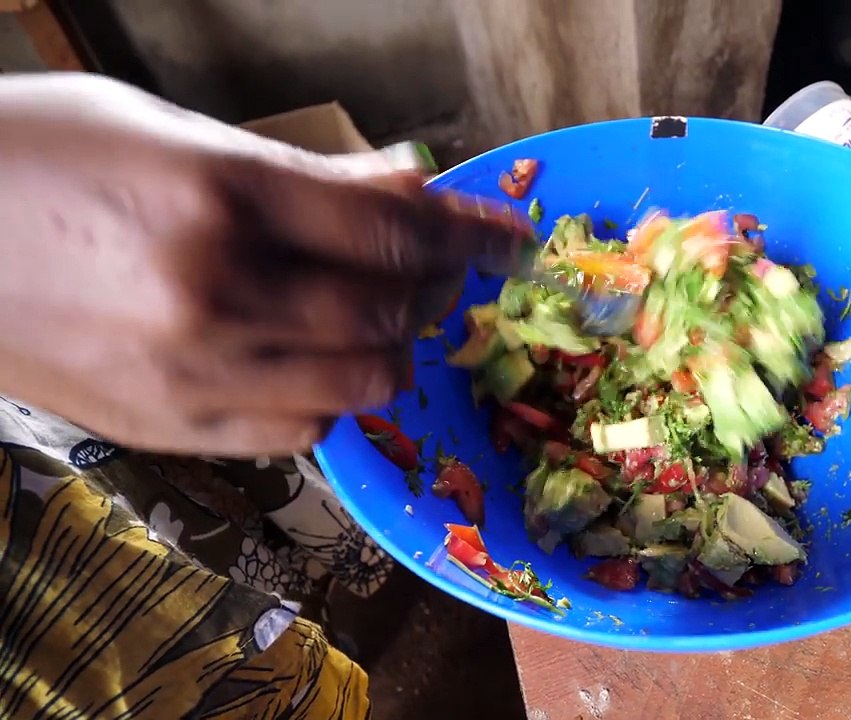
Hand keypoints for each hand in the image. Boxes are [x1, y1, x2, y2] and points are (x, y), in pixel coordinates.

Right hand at [0, 73, 532, 456]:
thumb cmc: (41, 159)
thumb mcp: (174, 134)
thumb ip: (305, 171)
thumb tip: (408, 182)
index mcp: (217, 196)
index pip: (388, 227)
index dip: (465, 233)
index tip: (507, 238)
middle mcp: (214, 293)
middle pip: (386, 312)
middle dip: (431, 288)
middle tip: (437, 268)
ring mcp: (189, 374)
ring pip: (357, 385)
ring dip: (390, 348)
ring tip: (379, 313)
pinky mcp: (166, 429)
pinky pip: (298, 434)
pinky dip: (332, 398)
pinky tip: (314, 361)